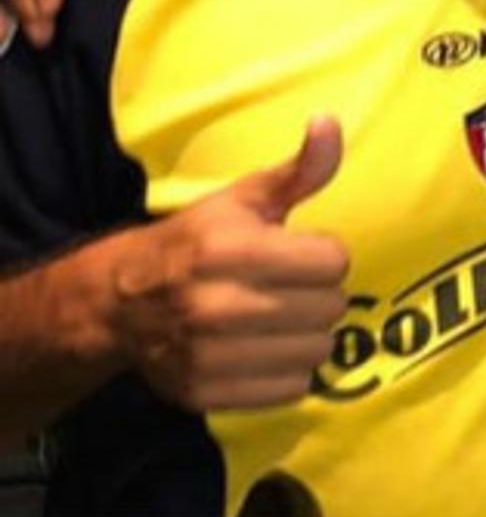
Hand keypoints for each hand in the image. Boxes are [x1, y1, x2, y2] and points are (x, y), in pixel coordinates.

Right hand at [107, 118, 349, 410]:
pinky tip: (267, 351)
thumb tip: (330, 123)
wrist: (120, 302)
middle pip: (330, 307)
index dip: (324, 255)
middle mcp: (218, 305)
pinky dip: (289, 373)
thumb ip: (297, 170)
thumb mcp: (243, 200)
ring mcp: (209, 355)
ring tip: (281, 319)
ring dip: (309, 335)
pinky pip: (292, 390)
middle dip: (319, 295)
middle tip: (290, 289)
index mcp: (231, 250)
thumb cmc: (196, 242)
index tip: (300, 254)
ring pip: (317, 351)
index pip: (334, 261)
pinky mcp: (206, 393)